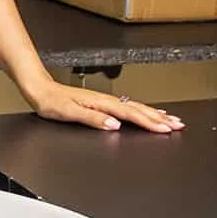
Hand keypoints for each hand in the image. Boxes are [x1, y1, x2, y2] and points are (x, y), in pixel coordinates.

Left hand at [25, 79, 184, 132]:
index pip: (130, 114)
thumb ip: (92, 119)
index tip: (166, 129)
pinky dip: (140, 110)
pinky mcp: (99, 102)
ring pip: (134, 106)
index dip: (149, 122)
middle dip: (158, 118)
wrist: (38, 89)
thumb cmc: (50, 101)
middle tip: (178, 125)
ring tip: (170, 119)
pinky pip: (126, 106)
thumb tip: (114, 125)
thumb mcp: (69, 112)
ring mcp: (103, 100)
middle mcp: (104, 100)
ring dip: (153, 113)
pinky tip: (143, 112)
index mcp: (100, 103)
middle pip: (137, 109)